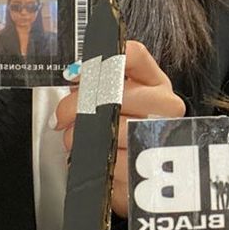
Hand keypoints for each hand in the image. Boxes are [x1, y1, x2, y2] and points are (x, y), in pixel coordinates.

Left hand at [52, 41, 184, 216]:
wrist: (135, 175)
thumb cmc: (116, 131)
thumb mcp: (107, 99)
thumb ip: (92, 81)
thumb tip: (73, 73)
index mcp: (155, 82)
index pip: (134, 54)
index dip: (99, 61)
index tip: (74, 74)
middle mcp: (165, 105)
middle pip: (117, 92)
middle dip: (79, 105)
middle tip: (63, 116)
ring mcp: (162, 135)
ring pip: (113, 128)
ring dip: (81, 136)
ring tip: (75, 139)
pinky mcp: (151, 168)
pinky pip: (113, 159)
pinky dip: (92, 159)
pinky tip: (91, 156)